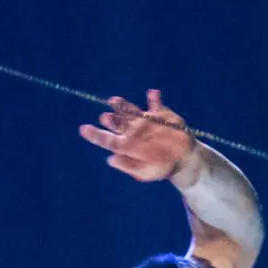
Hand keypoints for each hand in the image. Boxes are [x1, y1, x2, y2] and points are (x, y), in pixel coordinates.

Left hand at [79, 89, 198, 184]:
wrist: (183, 159)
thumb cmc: (161, 168)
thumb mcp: (145, 173)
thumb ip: (129, 166)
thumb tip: (111, 159)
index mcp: (126, 146)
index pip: (107, 140)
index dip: (95, 135)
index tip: (84, 129)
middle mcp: (133, 130)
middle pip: (117, 122)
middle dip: (111, 119)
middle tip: (105, 117)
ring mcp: (146, 121)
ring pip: (131, 110)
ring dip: (123, 106)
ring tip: (114, 101)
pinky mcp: (160, 114)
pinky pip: (156, 104)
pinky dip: (154, 99)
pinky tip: (152, 94)